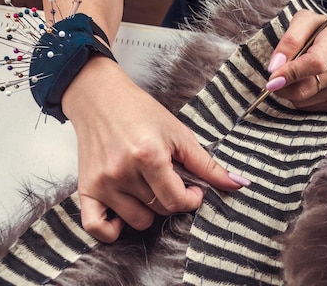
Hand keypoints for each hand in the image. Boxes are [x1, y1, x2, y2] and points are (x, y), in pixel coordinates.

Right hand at [62, 55, 246, 242]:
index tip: (193, 187)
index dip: (192, 198)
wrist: (100, 99)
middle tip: (168, 177)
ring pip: (137, 220)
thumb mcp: (180, 134)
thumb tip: (241, 184)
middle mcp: (122, 172)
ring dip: (149, 209)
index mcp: (149, 155)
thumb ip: (208, 165)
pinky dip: (113, 229)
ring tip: (148, 185)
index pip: (177, 201)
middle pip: (159, 209)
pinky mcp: (86, 189)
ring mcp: (102, 182)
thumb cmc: (141, 112)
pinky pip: (96, 228)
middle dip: (172, 198)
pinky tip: (125, 212)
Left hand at [264, 10, 326, 110]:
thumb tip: (274, 67)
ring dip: (291, 91)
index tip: (272, 79)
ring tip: (297, 74)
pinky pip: (310, 108)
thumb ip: (289, 40)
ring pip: (303, 101)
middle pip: (304, 89)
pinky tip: (307, 83)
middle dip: (282, 86)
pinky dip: (301, 98)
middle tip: (275, 76)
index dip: (290, 73)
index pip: (314, 63)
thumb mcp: (307, 21)